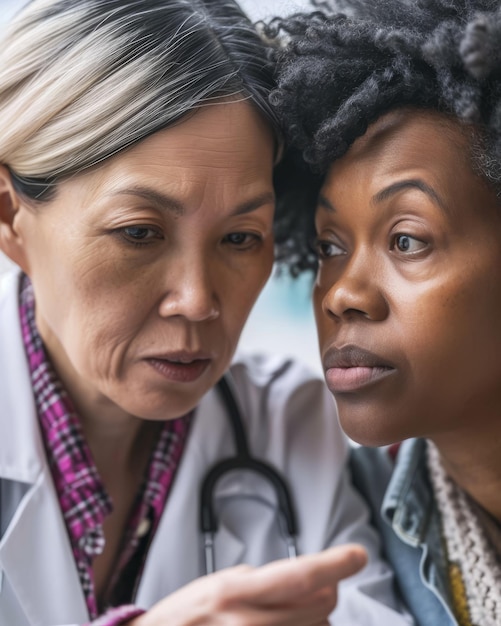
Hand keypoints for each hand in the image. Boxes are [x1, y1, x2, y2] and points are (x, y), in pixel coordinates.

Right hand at [127, 543, 366, 625]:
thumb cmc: (186, 617)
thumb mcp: (218, 584)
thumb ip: (259, 581)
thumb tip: (303, 579)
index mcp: (237, 593)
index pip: (299, 575)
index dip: (334, 563)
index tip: (357, 554)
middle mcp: (251, 622)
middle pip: (321, 605)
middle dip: (328, 589)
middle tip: (320, 583)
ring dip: (318, 616)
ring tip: (294, 611)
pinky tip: (295, 621)